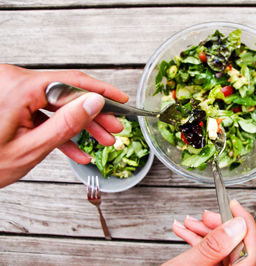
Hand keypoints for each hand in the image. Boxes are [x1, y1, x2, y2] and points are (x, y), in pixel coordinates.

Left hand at [0, 64, 128, 187]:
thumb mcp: (32, 147)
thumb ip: (67, 123)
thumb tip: (94, 102)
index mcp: (18, 88)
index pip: (72, 83)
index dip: (101, 93)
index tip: (120, 100)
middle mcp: (14, 82)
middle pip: (66, 94)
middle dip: (93, 115)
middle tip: (113, 129)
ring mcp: (12, 91)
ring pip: (57, 104)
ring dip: (80, 124)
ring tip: (101, 140)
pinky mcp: (12, 102)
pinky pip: (42, 112)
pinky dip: (59, 130)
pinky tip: (77, 148)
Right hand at [164, 199, 255, 265]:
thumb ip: (213, 246)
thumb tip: (237, 224)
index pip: (253, 248)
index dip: (245, 222)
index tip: (233, 205)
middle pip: (237, 246)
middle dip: (217, 226)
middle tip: (204, 216)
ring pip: (223, 250)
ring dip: (205, 233)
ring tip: (188, 223)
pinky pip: (213, 257)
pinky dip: (200, 243)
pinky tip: (186, 233)